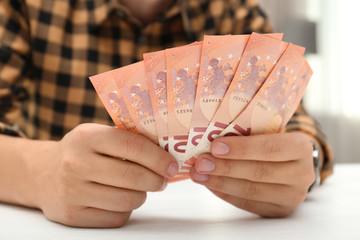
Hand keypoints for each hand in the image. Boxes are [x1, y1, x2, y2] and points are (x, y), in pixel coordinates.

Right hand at [33, 123, 177, 226]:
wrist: (42, 174)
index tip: (171, 165)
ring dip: (142, 195)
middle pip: (133, 177)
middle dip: (156, 180)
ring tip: (140, 188)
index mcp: (86, 136)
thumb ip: (127, 141)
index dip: (158, 158)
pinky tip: (121, 199)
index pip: (133, 146)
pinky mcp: (72, 215)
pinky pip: (116, 218)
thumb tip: (166, 154)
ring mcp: (72, 191)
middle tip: (161, 179)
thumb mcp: (97, 135)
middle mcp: (76, 163)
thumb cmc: (80, 152)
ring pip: (127, 201)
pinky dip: (126, 210)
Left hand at [189, 132, 315, 217]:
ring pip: (251, 191)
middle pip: (259, 172)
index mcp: (301, 147)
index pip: (270, 148)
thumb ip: (247, 133)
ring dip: (220, 182)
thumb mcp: (268, 132)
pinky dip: (225, 193)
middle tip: (200, 162)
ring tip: (198, 174)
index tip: (215, 146)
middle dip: (225, 167)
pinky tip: (210, 184)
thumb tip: (209, 137)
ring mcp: (293, 195)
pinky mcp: (280, 210)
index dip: (242, 148)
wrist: (290, 163)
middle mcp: (302, 173)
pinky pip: (247, 203)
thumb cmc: (273, 142)